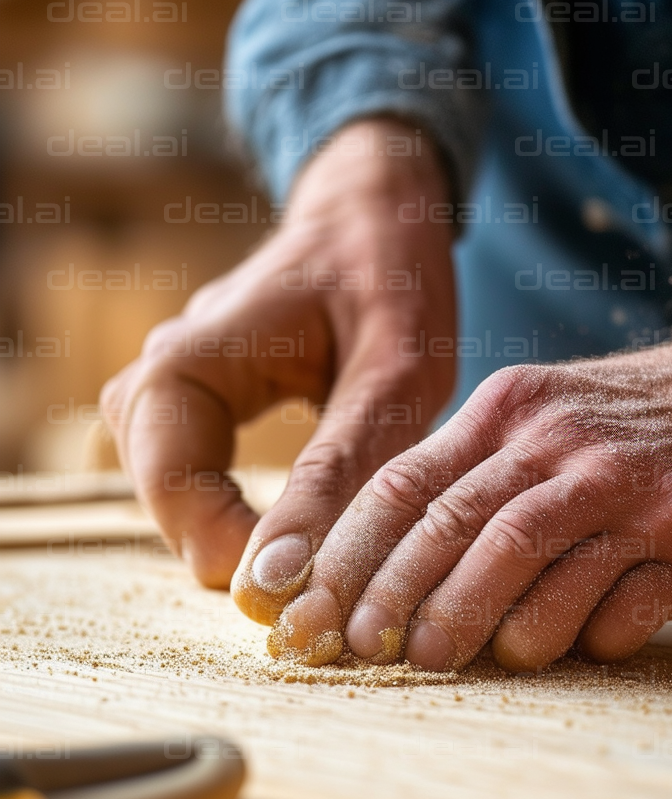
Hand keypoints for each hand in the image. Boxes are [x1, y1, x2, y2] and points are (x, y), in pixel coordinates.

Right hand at [101, 120, 454, 592]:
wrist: (371, 212)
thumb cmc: (389, 275)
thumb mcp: (391, 374)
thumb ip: (337, 473)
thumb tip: (278, 580)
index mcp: (183, 365)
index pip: (175, 496)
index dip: (239, 555)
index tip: (321, 586)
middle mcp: (152, 384)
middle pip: (173, 515)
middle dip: (249, 555)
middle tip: (337, 570)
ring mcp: (162, 401)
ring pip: (183, 512)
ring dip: (252, 541)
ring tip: (333, 542)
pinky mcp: (189, 417)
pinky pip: (199, 494)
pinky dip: (251, 519)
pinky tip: (309, 524)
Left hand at [255, 338, 671, 669]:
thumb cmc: (624, 429)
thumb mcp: (537, 423)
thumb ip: (461, 480)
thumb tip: (364, 569)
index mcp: (508, 414)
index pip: (403, 485)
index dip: (345, 555)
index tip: (305, 612)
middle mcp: (562, 446)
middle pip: (454, 524)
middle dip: (393, 596)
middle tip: (360, 650)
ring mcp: (629, 491)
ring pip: (528, 559)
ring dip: (475, 620)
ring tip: (441, 661)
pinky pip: (622, 602)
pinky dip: (585, 635)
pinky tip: (568, 651)